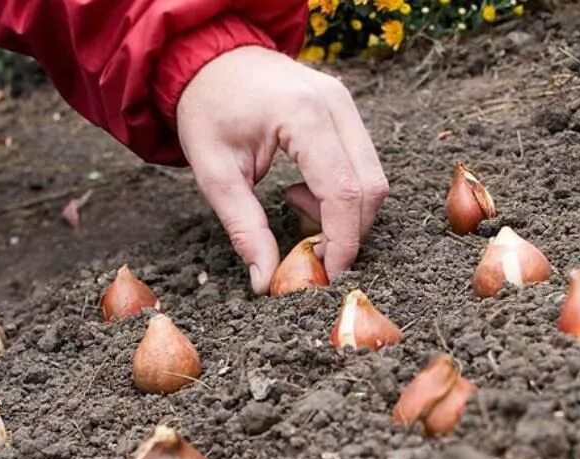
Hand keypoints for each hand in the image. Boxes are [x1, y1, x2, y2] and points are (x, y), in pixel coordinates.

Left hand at [176, 46, 387, 293]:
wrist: (209, 56)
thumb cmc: (207, 109)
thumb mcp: (215, 174)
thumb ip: (244, 228)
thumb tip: (266, 280)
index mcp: (302, 115)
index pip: (343, 191)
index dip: (342, 242)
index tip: (326, 276)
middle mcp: (336, 104)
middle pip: (369, 188)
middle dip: (348, 235)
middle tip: (312, 258)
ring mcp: (346, 104)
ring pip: (372, 178)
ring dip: (346, 215)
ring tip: (298, 213)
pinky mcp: (346, 110)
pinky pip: (362, 165)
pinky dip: (343, 195)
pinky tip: (304, 194)